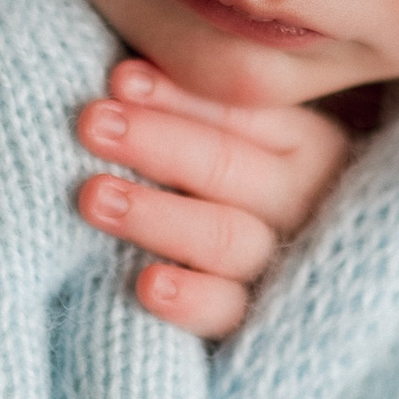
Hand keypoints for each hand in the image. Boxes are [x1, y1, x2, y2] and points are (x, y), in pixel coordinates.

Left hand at [73, 59, 353, 340]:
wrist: (300, 283)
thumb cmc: (237, 191)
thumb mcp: (240, 142)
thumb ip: (195, 110)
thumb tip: (121, 75)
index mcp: (305, 145)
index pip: (240, 112)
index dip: (177, 96)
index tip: (120, 80)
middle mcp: (301, 203)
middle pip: (229, 167)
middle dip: (157, 142)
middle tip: (93, 123)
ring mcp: (284, 266)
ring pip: (224, 237)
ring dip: (156, 216)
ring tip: (94, 197)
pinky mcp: (260, 323)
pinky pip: (228, 311)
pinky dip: (191, 298)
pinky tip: (147, 285)